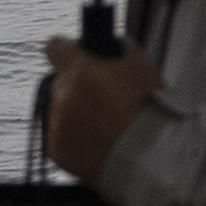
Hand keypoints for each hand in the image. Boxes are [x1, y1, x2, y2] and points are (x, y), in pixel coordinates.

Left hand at [34, 33, 164, 189]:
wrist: (148, 161)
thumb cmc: (149, 112)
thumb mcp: (144, 66)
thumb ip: (122, 49)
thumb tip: (112, 45)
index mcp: (81, 72)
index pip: (55, 47)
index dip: (67, 51)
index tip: (76, 58)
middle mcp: (63, 96)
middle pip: (61, 82)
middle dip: (78, 87)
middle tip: (103, 98)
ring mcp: (56, 125)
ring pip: (59, 110)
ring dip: (75, 113)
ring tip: (104, 125)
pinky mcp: (55, 150)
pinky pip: (60, 136)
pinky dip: (74, 137)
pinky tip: (98, 141)